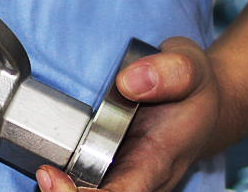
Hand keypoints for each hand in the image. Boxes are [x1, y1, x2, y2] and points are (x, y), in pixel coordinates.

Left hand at [35, 37, 221, 191]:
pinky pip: (87, 183)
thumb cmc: (193, 90)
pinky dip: (66, 182)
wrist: (202, 101)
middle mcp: (142, 177)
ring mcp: (128, 177)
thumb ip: (169, 72)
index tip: (52, 175)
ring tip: (45, 174)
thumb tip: (130, 82)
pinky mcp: (113, 171)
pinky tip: (51, 170)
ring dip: (64, 190)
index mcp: (159, 160)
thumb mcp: (191, 67)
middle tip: (44, 174)